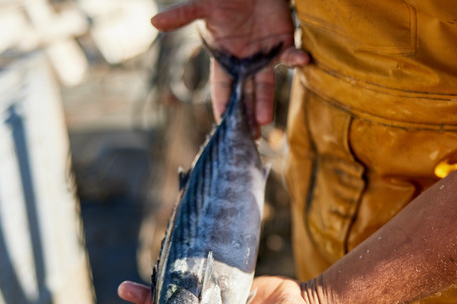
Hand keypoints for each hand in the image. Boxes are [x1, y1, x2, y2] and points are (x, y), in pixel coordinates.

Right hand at [151, 0, 308, 128]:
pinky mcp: (284, 43)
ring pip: (266, 85)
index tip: (223, 124)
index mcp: (225, 58)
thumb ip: (183, 15)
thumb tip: (154, 21)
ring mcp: (265, 55)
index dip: (223, 105)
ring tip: (264, 123)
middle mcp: (245, 62)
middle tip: (248, 137)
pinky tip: (301, 61)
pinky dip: (296, 59)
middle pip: (245, 94)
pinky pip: (291, 55)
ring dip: (266, 103)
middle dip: (246, 115)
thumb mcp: (204, 5)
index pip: (222, 87)